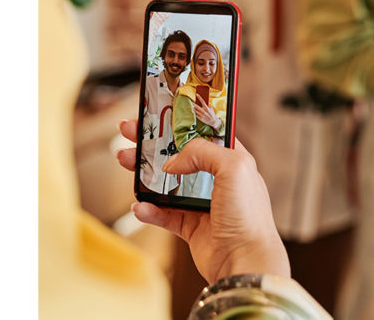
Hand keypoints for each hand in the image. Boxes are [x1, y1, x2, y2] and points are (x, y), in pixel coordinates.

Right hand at [116, 119, 289, 283]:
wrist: (245, 261)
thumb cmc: (249, 215)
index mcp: (232, 159)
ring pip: (166, 183)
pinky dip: (149, 209)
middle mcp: (218, 179)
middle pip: (179, 154)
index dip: (181, 122)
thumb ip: (202, 152)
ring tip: (125, 160)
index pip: (204, 132)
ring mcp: (203, 203)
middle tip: (130, 133)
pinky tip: (138, 205)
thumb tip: (174, 163)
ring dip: (144, 173)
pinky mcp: (191, 227)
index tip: (159, 112)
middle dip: (153, 143)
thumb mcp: (234, 166)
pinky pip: (164, 214)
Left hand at [193, 96, 221, 131]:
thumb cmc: (212, 113)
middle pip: (196, 106)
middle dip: (193, 104)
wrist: (213, 121)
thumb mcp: (211, 108)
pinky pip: (196, 114)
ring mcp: (201, 115)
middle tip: (192, 102)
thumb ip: (207, 105)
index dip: (199, 97)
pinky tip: (195, 111)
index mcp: (206, 108)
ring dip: (193, 108)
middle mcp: (203, 111)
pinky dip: (195, 112)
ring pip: (195, 110)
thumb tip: (202, 102)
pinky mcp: (200, 118)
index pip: (202, 101)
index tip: (197, 94)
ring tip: (193, 107)